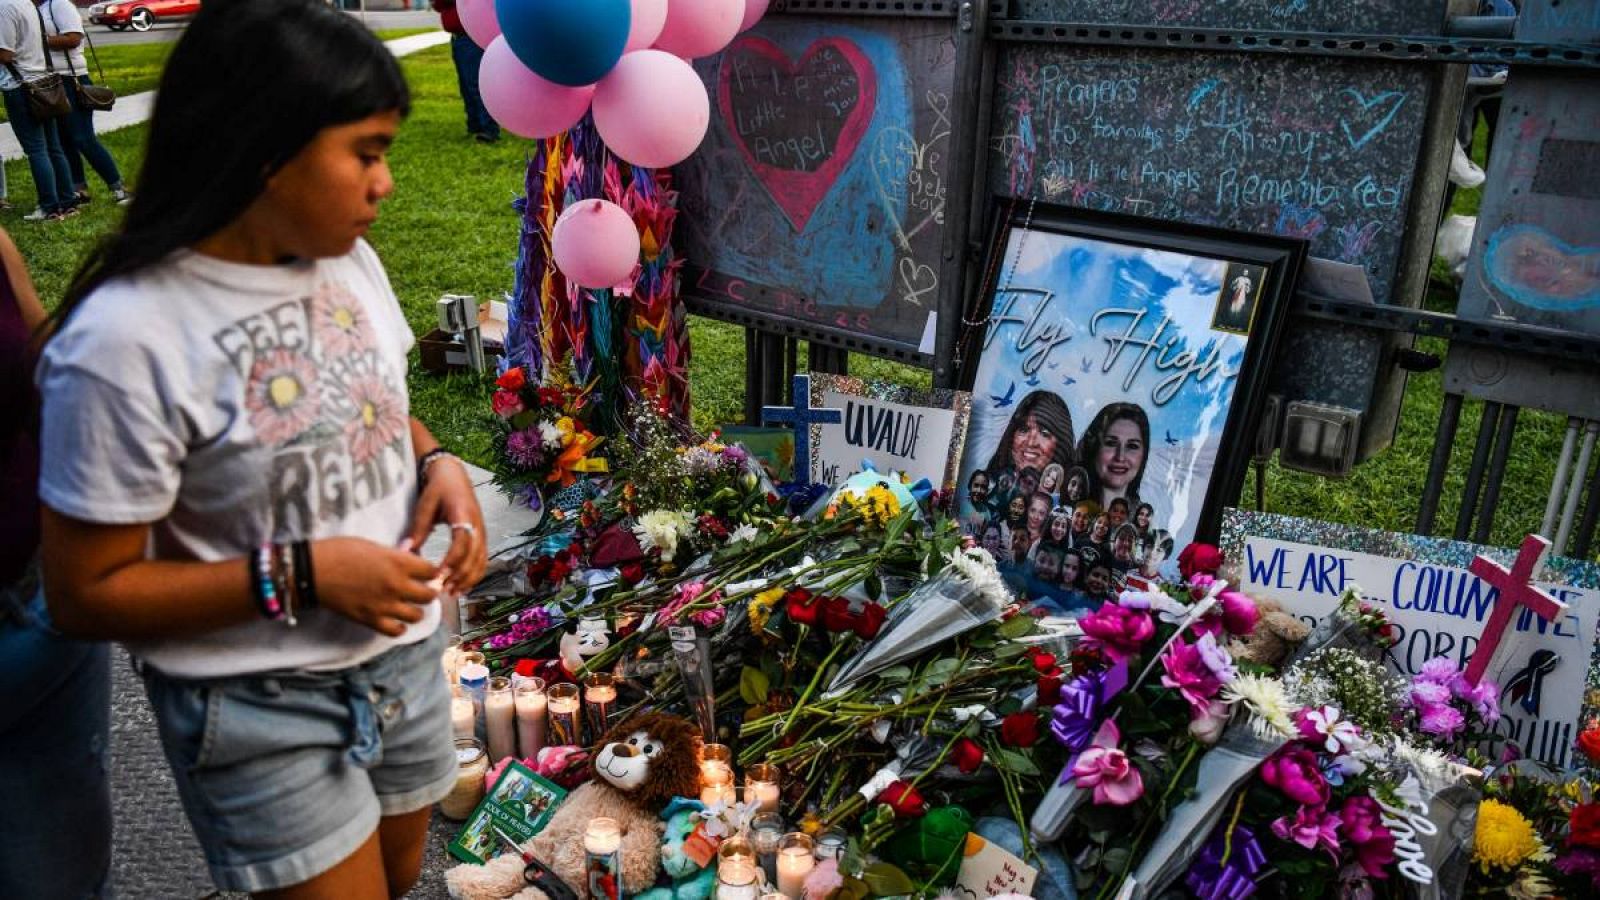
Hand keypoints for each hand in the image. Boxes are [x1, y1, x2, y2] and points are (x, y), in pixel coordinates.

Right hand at [311, 537, 439, 636]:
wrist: (314, 571)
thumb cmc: (339, 552)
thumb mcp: (373, 545)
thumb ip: (395, 554)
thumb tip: (410, 556)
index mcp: (399, 563)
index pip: (432, 571)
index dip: (432, 572)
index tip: (428, 572)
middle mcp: (397, 585)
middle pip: (429, 596)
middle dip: (428, 592)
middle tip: (422, 589)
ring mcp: (385, 605)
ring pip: (417, 615)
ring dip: (416, 610)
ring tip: (409, 605)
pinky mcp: (371, 620)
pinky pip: (396, 631)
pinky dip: (399, 627)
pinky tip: (396, 620)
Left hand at [407, 455, 487, 594]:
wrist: (454, 476)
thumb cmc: (438, 489)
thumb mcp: (425, 506)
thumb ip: (417, 529)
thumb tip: (405, 552)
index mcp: (463, 515)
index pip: (462, 543)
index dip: (451, 561)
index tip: (438, 576)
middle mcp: (477, 525)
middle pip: (474, 556)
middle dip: (460, 576)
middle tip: (443, 590)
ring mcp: (482, 531)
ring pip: (481, 561)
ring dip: (469, 579)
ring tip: (453, 593)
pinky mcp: (482, 537)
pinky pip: (482, 559)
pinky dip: (475, 574)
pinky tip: (463, 586)